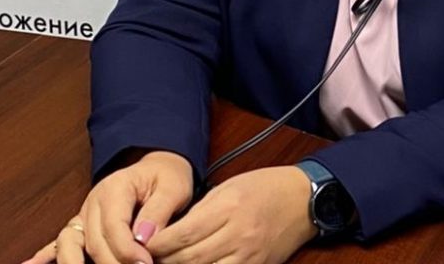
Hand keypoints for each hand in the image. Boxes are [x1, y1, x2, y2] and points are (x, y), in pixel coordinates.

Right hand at [20, 150, 193, 263]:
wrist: (158, 167)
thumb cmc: (166, 178)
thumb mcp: (173, 188)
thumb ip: (159, 211)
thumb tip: (144, 237)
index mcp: (115, 188)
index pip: (114, 227)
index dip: (128, 251)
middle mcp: (93, 201)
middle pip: (93, 243)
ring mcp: (83, 215)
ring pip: (68, 244)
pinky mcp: (81, 226)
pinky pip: (57, 243)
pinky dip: (42, 256)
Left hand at [146, 166, 315, 263]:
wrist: (303, 200)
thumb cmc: (264, 187)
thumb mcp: (229, 187)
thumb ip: (201, 211)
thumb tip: (170, 233)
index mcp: (229, 207)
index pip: (184, 233)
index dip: (158, 244)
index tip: (141, 246)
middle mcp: (238, 234)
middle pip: (191, 259)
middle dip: (164, 263)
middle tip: (144, 261)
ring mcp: (249, 256)